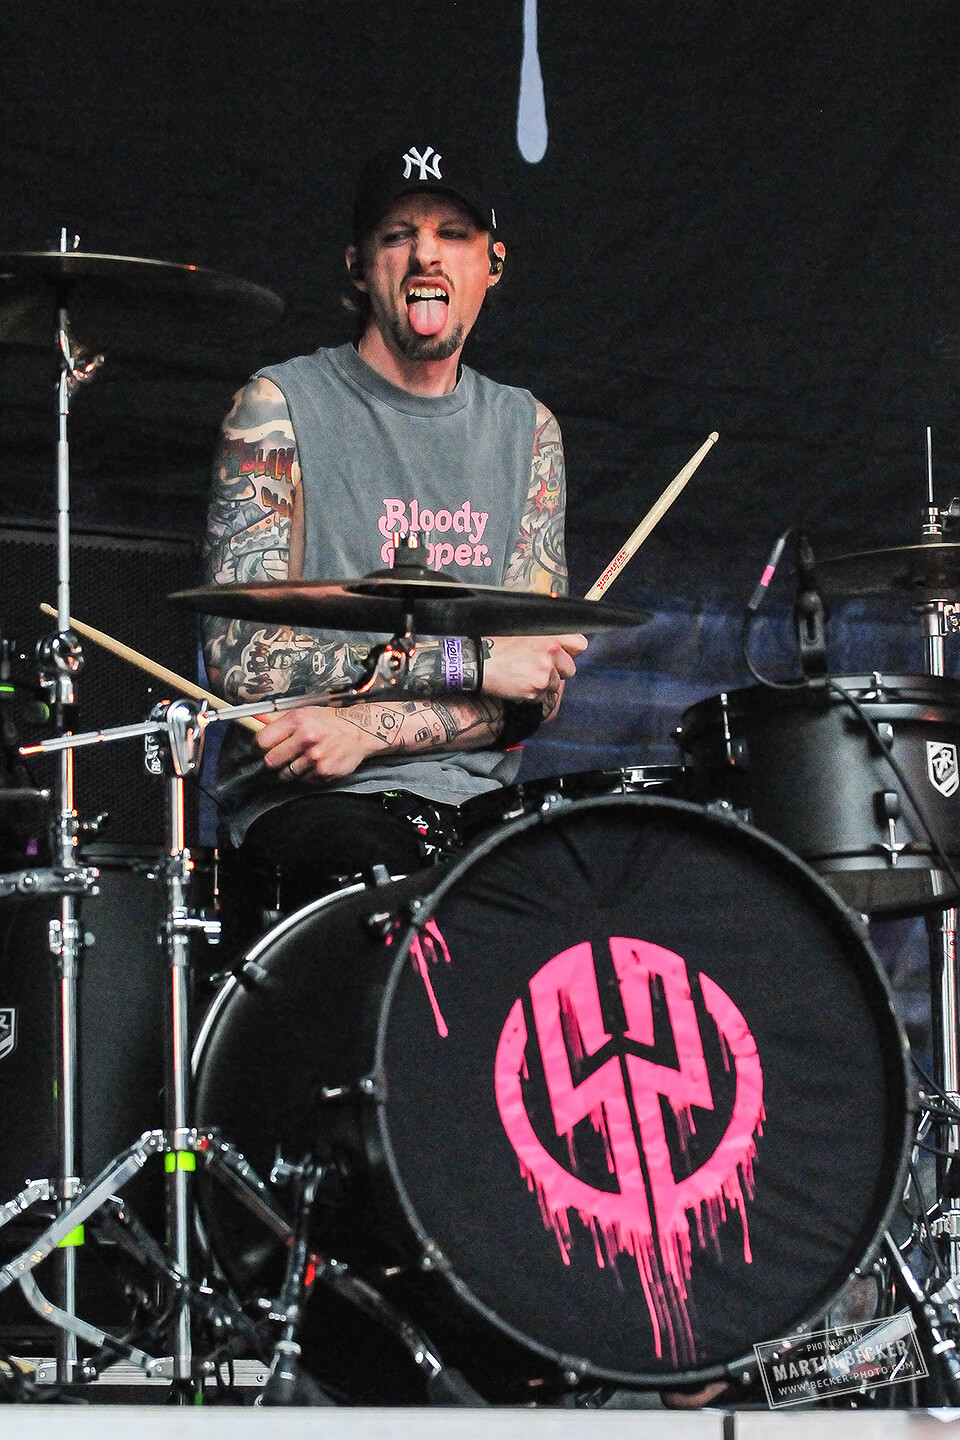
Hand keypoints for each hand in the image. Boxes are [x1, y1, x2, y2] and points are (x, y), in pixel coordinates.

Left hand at [253, 705, 378, 780]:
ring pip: (286, 774)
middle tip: (279, 758)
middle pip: (270, 761)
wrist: (360, 730)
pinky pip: (304, 780)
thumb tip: (253, 718)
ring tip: (300, 760)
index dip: (258, 748)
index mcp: (297, 720)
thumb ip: (277, 718)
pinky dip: (306, 776)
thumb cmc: (329, 721)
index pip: (262, 741)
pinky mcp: (325, 771)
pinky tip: (314, 764)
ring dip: (290, 770)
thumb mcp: (303, 712)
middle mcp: (306, 737)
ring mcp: (316, 756)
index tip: (261, 749)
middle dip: (272, 762)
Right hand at [481, 633, 587, 702]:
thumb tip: (562, 645)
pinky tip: (518, 683)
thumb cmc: (497, 644)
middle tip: (536, 668)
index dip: (571, 652)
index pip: (580, 645)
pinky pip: (542, 697)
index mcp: (550, 637)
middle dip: (557, 672)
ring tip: (523, 675)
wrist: (477, 662)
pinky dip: (531, 694)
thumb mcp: (524, 631)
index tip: (563, 655)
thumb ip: (546, 637)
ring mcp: (544, 674)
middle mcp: (550, 654)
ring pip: (555, 685)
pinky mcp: (535, 690)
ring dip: (543, 684)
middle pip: (570, 670)